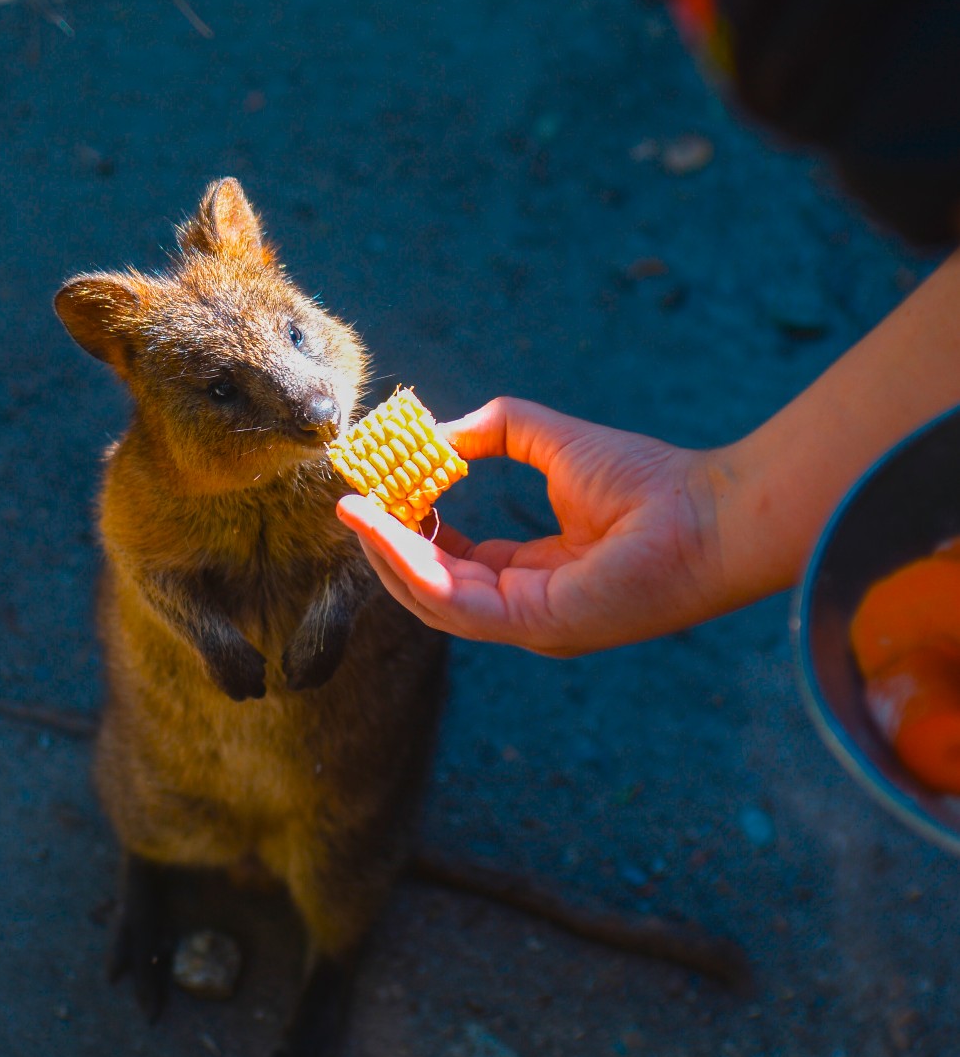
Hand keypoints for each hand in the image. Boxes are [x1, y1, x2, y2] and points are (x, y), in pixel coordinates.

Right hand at [336, 397, 727, 654]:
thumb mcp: (551, 441)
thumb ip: (494, 430)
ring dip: (386, 555)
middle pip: (434, 587)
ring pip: (433, 599)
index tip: (380, 492)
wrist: (705, 512)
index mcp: (537, 576)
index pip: (457, 564)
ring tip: (353, 511)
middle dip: (386, 547)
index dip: (412, 530)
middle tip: (351, 505)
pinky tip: (381, 523)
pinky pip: (452, 600)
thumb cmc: (648, 481)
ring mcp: (528, 624)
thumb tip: (436, 435)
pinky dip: (409, 563)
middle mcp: (527, 609)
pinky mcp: (533, 625)